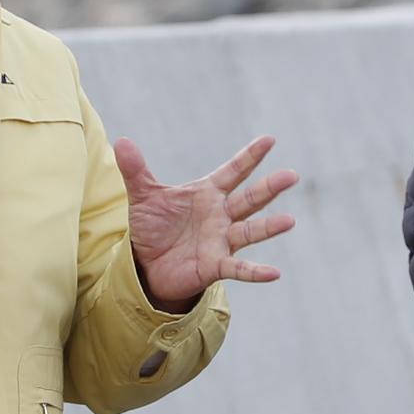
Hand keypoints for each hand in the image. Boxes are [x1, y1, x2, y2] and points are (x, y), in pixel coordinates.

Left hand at [118, 134, 299, 312]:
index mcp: (207, 193)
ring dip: (269, 227)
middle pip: (249, 199)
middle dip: (269, 188)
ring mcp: (221, 241)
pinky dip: (255, 271)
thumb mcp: (144, 196)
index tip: (269, 140)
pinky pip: (239, 268)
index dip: (249, 157)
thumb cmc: (153, 227)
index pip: (233, 171)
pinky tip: (274, 273)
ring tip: (289, 221)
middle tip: (292, 175)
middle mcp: (221, 215)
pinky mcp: (216, 265)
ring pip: (250, 231)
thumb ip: (136, 170)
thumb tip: (121, 141)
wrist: (147, 264)